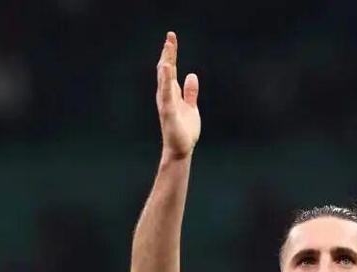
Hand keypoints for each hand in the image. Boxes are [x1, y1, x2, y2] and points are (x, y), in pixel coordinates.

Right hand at [156, 32, 200, 159]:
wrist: (180, 149)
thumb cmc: (184, 131)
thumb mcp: (191, 107)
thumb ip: (190, 92)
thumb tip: (191, 75)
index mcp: (171, 94)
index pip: (170, 70)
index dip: (171, 54)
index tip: (171, 38)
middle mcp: (166, 96)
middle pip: (166, 70)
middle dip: (168, 53)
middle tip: (170, 36)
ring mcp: (166, 103)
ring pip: (164, 79)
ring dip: (166, 62)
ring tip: (168, 47)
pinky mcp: (168, 112)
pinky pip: (167, 94)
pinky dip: (166, 81)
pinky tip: (166, 68)